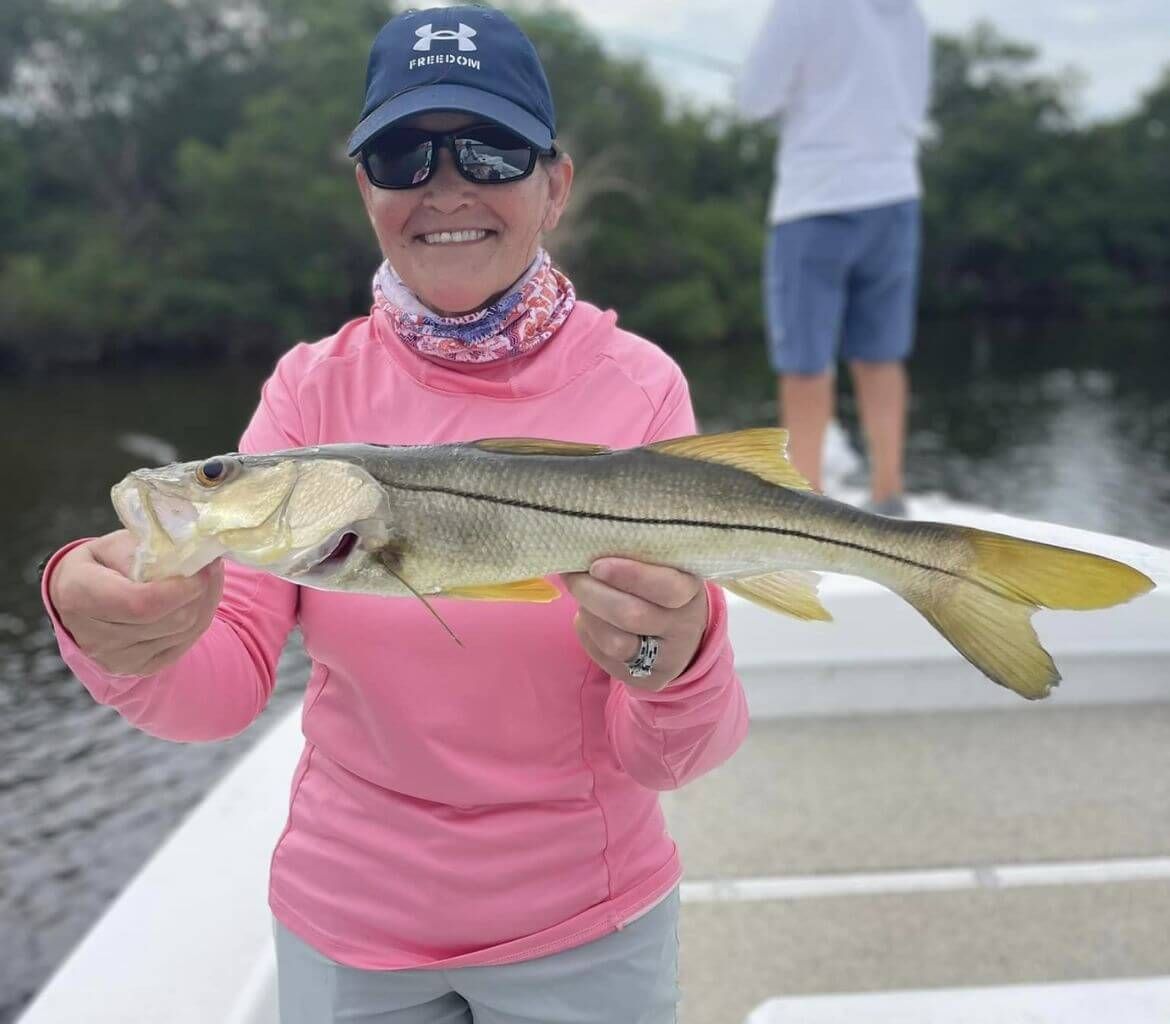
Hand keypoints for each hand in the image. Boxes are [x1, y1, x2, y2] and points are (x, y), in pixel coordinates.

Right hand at [48, 530, 223, 676]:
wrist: (83, 597)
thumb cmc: (104, 563)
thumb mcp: (118, 544)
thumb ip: (151, 549)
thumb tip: (194, 555)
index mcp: (78, 595)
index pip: (139, 603)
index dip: (179, 589)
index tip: (202, 569)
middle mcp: (92, 637)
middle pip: (170, 621)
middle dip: (201, 592)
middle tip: (210, 567)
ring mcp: (115, 659)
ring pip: (184, 632)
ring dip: (205, 604)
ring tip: (205, 580)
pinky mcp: (137, 668)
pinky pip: (184, 644)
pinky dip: (199, 620)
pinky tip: (196, 600)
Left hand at [562, 558, 708, 690]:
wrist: (680, 634)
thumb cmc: (659, 587)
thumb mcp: (661, 567)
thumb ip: (633, 557)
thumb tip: (583, 548)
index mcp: (691, 591)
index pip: (666, 588)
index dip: (629, 576)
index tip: (597, 565)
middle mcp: (684, 628)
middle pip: (632, 616)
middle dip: (593, 594)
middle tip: (574, 576)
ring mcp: (667, 659)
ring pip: (615, 643)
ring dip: (589, 616)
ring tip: (583, 598)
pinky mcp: (647, 679)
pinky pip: (604, 658)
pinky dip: (588, 633)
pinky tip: (590, 619)